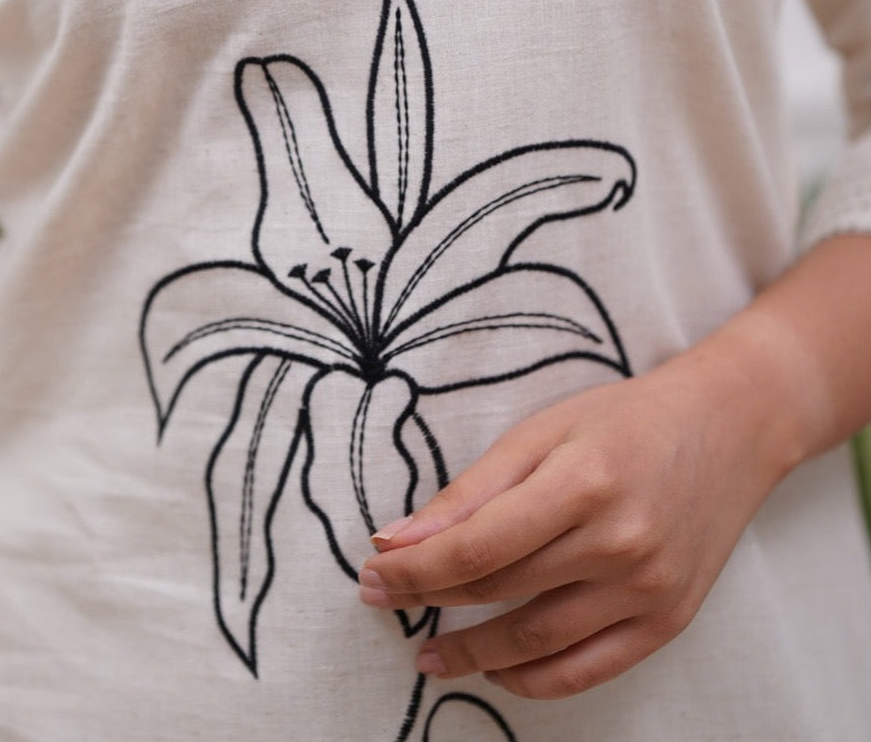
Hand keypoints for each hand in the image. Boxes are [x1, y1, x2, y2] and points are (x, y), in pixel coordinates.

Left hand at [357, 345, 801, 699]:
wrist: (728, 429)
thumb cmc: (625, 420)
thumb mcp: (543, 430)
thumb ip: (472, 489)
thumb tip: (398, 540)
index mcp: (583, 481)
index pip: (477, 547)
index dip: (415, 569)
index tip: (371, 574)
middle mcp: (619, 542)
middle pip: (501, 590)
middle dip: (428, 600)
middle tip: (381, 599)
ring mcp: (648, 588)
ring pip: (537, 641)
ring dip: (471, 655)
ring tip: (427, 653)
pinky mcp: (668, 621)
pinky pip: (587, 670)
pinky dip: (533, 680)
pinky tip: (495, 670)